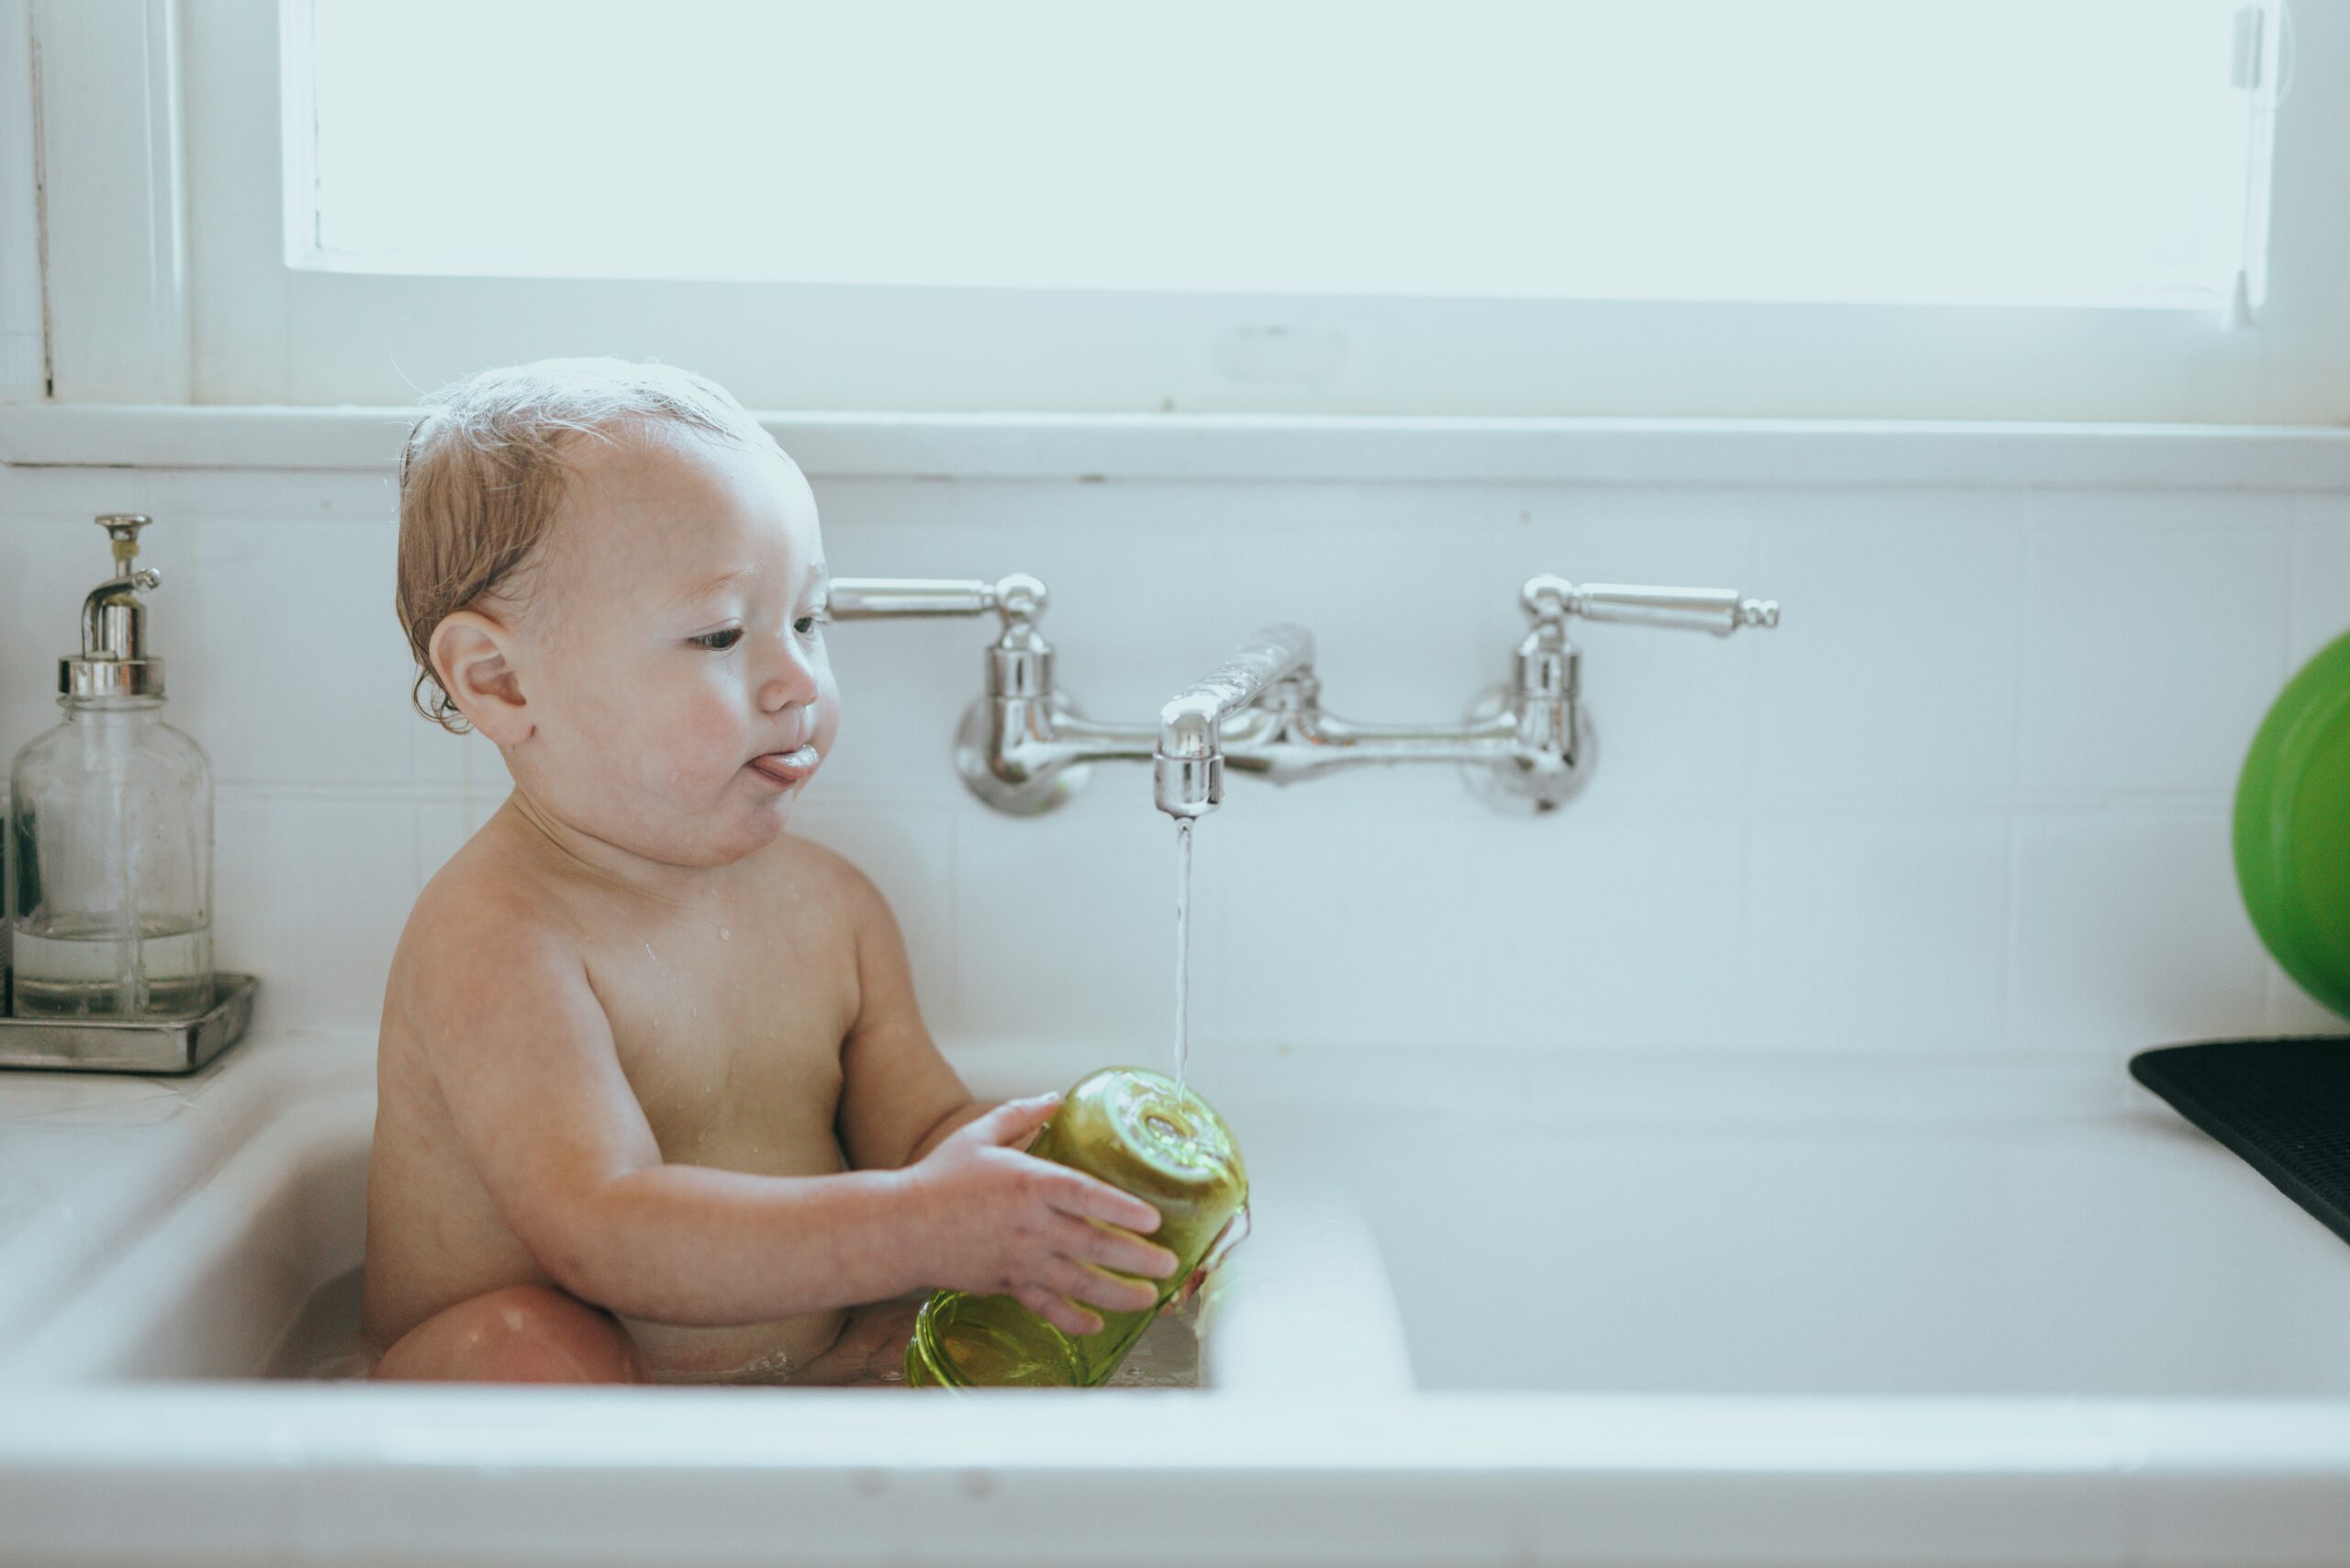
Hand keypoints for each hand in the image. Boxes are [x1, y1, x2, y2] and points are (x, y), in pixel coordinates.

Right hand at [898, 1094, 1179, 1336]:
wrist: (901, 1227)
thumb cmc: (939, 1178)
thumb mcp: (981, 1134)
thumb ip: (1022, 1115)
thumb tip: (1054, 1098)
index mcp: (1028, 1182)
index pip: (1086, 1195)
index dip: (1123, 1208)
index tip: (1153, 1219)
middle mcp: (1030, 1224)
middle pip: (1094, 1244)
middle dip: (1137, 1258)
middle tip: (1168, 1265)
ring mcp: (1020, 1259)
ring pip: (1078, 1282)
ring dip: (1118, 1294)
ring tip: (1148, 1299)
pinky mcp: (1006, 1283)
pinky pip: (1046, 1306)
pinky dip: (1072, 1318)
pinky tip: (1096, 1323)